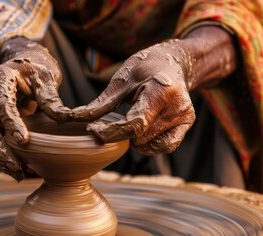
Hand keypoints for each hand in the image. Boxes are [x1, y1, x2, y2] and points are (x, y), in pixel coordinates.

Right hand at [0, 37, 70, 180]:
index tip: (23, 141)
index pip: (1, 102)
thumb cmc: (36, 68)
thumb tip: (63, 118)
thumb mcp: (46, 75)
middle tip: (17, 168)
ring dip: (0, 158)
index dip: (10, 122)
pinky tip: (18, 170)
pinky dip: (4, 156)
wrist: (23, 64)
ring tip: (19, 175)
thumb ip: (50, 96)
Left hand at [72, 40, 195, 154]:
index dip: (111, 132)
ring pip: (150, 144)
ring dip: (134, 139)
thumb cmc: (143, 68)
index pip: (135, 124)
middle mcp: (177, 107)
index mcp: (161, 92)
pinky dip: (149, 144)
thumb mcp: (120, 81)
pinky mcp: (188, 123)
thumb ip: (101, 103)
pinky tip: (140, 133)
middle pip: (140, 136)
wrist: (172, 62)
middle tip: (107, 124)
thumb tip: (74, 118)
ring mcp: (185, 116)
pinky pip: (166, 146)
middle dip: (119, 134)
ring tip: (129, 121)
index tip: (92, 130)